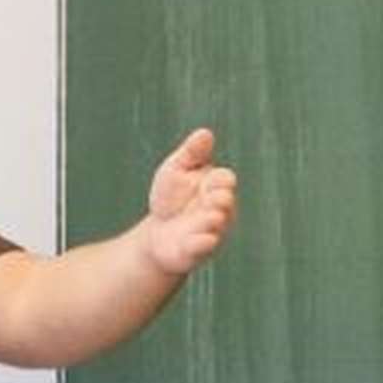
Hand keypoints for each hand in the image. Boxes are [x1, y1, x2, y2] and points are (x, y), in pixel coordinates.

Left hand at [139, 127, 237, 276]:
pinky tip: (196, 239)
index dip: (219, 179)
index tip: (207, 179)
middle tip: (208, 199)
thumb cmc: (171, 198)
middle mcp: (218, 210)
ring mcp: (209, 231)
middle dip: (219, 199)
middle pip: (226, 201)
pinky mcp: (196, 251)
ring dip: (210, 219)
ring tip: (203, 217)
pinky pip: (204, 247)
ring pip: (217, 225)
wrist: (156, 233)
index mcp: (215, 188)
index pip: (226, 179)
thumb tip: (204, 132)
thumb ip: (191, 153)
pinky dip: (201, 243)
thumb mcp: (176, 170)